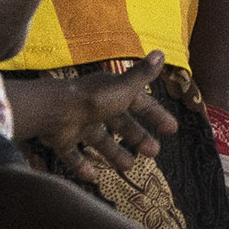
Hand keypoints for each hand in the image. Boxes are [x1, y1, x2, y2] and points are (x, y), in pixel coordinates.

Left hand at [5, 57, 176, 175]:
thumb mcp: (124, 86)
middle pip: (122, 124)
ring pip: (100, 141)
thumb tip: (161, 52)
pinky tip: (92, 177)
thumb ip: (143, 73)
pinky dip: (81, 165)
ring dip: (115, 154)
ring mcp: (80, 123)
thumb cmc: (95, 98)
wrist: (56, 111)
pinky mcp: (63, 138)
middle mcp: (98, 107)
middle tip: (154, 152)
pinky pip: (73, 154)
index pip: (141, 104)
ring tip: (129, 167)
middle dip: (138, 137)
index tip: (172, 129)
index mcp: (114, 93)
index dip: (157, 115)